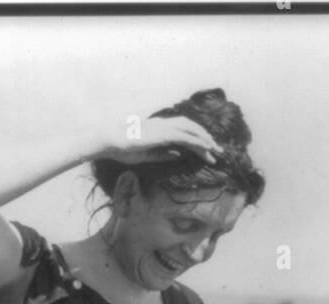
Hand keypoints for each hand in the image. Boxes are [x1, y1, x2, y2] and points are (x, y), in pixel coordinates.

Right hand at [100, 116, 221, 166]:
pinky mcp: (164, 134)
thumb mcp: (147, 154)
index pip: (182, 131)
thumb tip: (179, 154)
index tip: (206, 151)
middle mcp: (164, 124)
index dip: (195, 140)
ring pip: (191, 131)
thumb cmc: (123, 148)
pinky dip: (198, 142)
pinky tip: (207, 148)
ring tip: (216, 150)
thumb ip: (163, 153)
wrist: (111, 140)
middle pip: (190, 128)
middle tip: (217, 151)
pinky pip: (186, 137)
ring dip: (205, 140)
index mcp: (159, 127)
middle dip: (205, 139)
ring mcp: (164, 127)